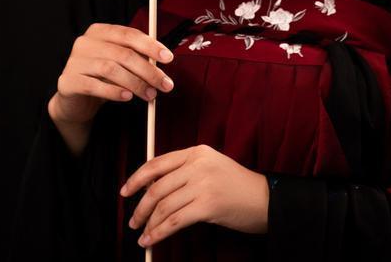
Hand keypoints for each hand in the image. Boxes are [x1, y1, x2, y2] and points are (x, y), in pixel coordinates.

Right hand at [49, 23, 174, 126]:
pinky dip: (114, 92)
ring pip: (110, 69)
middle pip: (123, 53)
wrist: (75, 102)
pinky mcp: (67, 81)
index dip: (150, 45)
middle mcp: (84, 43)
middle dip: (148, 70)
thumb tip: (161, 62)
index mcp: (99, 32)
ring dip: (135, 83)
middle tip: (165, 84)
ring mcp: (73, 61)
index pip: (128, 34)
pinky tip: (127, 97)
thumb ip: (136, 58)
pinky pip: (94, 85)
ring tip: (150, 95)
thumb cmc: (101, 79)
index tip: (168, 57)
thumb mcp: (120, 64)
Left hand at [120, 144, 268, 247]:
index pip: (157, 163)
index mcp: (197, 152)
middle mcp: (198, 165)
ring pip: (163, 205)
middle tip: (133, 220)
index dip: (136, 178)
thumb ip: (185, 171)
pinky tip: (151, 239)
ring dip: (149, 223)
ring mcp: (203, 184)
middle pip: (157, 187)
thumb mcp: (211, 167)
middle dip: (140, 207)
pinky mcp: (208, 205)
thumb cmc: (237, 186)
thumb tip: (152, 187)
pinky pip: (175, 221)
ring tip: (142, 234)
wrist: (265, 199)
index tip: (125, 192)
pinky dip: (159, 233)